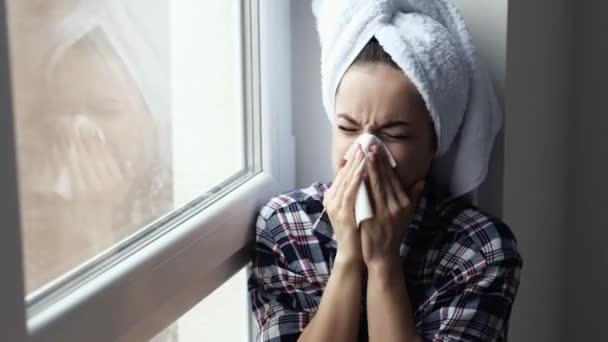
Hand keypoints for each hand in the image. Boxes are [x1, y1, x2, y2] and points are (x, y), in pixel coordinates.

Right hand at [323, 144, 366, 265]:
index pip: (344, 173)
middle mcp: (332, 199)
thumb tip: (367, 176)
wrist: (353, 253)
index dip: (354, 159)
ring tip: (364, 152)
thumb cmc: (357, 230)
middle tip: (364, 142)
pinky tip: (362, 172)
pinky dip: (355, 182)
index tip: (363, 146)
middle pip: (344, 174)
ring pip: (346, 181)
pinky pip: (349, 195)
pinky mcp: (342, 214)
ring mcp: (335, 207)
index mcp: (334, 196)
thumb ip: (359, 192)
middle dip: (355, 158)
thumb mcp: (356, 207)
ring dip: (356, 166)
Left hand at [360, 146, 424, 269]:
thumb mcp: (407, 215)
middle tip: (370, 146)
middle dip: (377, 162)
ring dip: (369, 170)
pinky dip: (362, 186)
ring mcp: (382, 214)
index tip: (379, 150)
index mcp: (403, 204)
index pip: (393, 179)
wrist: (383, 254)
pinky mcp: (371, 219)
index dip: (385, 164)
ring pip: (375, 187)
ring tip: (364, 155)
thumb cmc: (394, 232)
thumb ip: (413, 197)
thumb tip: (421, 181)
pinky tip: (357, 176)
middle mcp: (395, 207)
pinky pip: (365, 199)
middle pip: (384, 180)